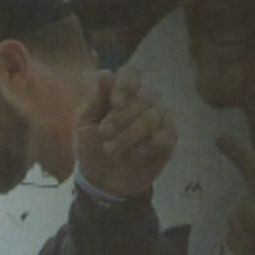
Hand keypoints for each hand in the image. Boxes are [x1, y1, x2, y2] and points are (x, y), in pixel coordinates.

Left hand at [73, 73, 176, 200]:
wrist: (103, 181)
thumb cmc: (92, 147)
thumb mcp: (85, 125)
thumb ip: (95, 99)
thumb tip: (106, 73)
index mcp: (122, 93)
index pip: (131, 75)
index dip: (125, 86)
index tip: (116, 104)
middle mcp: (144, 101)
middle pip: (142, 98)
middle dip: (121, 119)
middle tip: (104, 135)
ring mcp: (159, 119)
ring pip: (152, 118)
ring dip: (129, 136)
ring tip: (112, 152)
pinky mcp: (169, 139)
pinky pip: (164, 137)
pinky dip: (145, 148)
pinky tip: (133, 157)